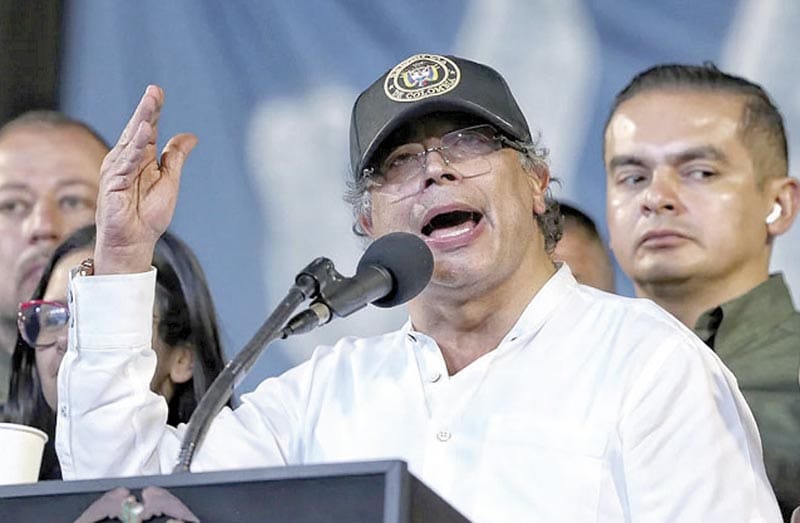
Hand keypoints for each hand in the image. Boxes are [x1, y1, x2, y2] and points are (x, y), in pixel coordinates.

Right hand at [94, 85, 196, 273]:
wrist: (136, 241)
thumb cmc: (149, 214)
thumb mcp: (169, 181)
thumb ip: (175, 158)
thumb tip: (190, 136)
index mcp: (140, 157)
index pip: (147, 129)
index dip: (153, 111)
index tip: (158, 91)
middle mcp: (125, 160)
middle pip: (137, 131)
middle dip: (146, 111)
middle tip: (154, 91)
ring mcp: (117, 171)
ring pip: (130, 143)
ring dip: (140, 125)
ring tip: (150, 108)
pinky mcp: (112, 185)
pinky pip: (124, 165)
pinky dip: (133, 151)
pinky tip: (142, 136)